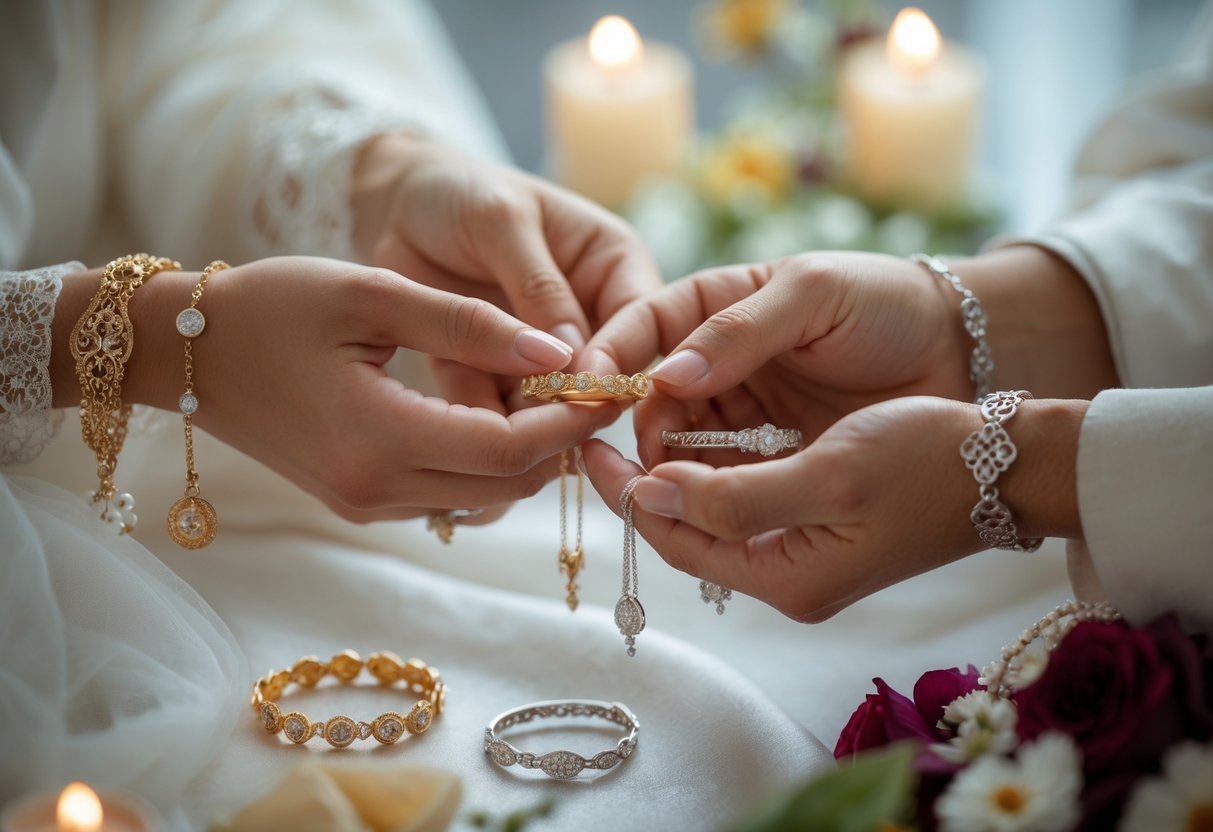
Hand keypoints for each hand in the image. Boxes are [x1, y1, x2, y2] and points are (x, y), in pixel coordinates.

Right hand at [54, 257, 624, 524]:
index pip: (509, 449)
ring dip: (527, 455)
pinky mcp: (359, 501)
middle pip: (507, 485)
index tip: (606, 382)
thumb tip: (557, 351)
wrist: (184, 353)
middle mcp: (376, 489)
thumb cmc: (271, 306)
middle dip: (560, 442)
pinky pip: (448, 492)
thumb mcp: (371, 295)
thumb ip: (468, 324)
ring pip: (483, 495)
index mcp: (379, 438)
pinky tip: (498, 413)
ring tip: (554, 394)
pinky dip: (486, 462)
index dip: (568, 420)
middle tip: (593, 389)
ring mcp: (366, 504)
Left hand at [352, 136, 662, 408]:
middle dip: (573, 402)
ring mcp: (544, 351)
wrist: (396, 203)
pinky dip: (483, 424)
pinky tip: (464, 437)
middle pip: (602, 373)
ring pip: (552, 401)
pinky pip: (498, 409)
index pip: (640, 320)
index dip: (620, 357)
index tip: (587, 387)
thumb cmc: (462, 191)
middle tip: (545, 429)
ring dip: (529, 424)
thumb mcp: (502, 220)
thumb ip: (539, 285)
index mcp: (614, 265)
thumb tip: (577, 355)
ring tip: (500, 439)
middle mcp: (589, 313)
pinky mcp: (497, 374)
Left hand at [580, 395, 1085, 621]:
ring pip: (715, 510)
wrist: (1009, 463)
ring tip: (648, 409)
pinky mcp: (820, 525)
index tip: (592, 442)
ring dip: (680, 464)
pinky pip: (747, 497)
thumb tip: (648, 495)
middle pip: (690, 530)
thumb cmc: (925, 461)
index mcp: (785, 578)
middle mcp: (788, 576)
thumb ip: (731, 497)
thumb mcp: (825, 474)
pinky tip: (703, 421)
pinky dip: (718, 462)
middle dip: (648, 477)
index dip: (629, 493)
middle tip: (611, 419)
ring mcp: (805, 553)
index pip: (677, 543)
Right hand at [584, 250, 971, 466]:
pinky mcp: (770, 455)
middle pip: (653, 398)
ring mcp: (743, 412)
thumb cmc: (884, 302)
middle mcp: (718, 361)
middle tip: (639, 458)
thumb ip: (738, 332)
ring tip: (668, 486)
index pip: (643, 327)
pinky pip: (725, 476)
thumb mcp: (812, 295)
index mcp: (715, 305)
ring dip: (669, 465)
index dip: (610, 357)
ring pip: (682, 444)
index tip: (589, 391)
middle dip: (639, 426)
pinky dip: (710, 489)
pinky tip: (708, 500)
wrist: (962, 347)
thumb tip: (663, 378)